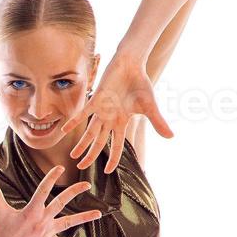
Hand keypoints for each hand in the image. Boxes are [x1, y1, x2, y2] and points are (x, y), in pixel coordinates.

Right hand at [0, 165, 101, 236]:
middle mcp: (42, 221)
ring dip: (84, 218)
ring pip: (68, 223)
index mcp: (31, 211)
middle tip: (87, 184)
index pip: (44, 190)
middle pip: (61, 203)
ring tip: (98, 213)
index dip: (52, 177)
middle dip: (74, 191)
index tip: (60, 168)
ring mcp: (46, 233)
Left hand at [58, 54, 172, 173]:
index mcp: (122, 122)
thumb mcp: (150, 106)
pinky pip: (83, 113)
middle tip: (82, 167)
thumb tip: (171, 137)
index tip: (107, 172)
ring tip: (73, 156)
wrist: (132, 64)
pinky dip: (74, 121)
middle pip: (99, 142)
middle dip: (91, 155)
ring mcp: (102, 110)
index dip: (113, 159)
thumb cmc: (141, 84)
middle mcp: (110, 119)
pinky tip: (64, 130)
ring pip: (90, 131)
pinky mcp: (96, 99)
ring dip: (82, 144)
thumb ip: (158, 122)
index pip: (117, 145)